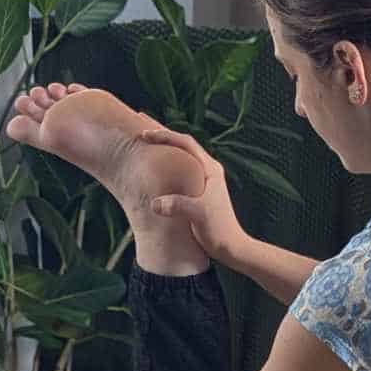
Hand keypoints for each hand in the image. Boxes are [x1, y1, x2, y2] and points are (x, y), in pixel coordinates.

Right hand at [139, 127, 249, 263]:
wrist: (232, 249)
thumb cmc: (219, 231)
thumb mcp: (197, 215)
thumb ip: (177, 206)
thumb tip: (155, 204)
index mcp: (210, 169)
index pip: (185, 142)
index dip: (164, 135)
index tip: (144, 134)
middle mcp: (208, 171)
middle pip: (182, 144)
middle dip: (161, 133)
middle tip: (139, 122)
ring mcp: (204, 181)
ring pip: (179, 158)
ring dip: (162, 148)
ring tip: (143, 141)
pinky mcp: (198, 193)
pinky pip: (178, 172)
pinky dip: (164, 165)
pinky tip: (153, 169)